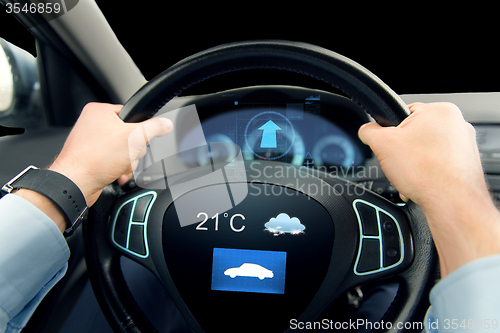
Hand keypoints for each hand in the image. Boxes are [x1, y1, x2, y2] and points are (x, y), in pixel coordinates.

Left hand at [49, 103, 172, 206]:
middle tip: (126, 155)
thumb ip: (154, 128)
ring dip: (127, 162)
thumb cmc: (94, 159)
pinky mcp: (91, 158)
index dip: (139, 130)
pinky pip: (113, 160)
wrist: (76, 183)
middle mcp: (92, 124)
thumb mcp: (134, 138)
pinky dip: (118, 169)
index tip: (138, 139)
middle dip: (132, 151)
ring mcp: (91, 142)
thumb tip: (165, 123)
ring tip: (119, 167)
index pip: (131, 115)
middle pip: (129, 135)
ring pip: (123, 150)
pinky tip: (115, 174)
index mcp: (99, 112)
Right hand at [358, 102, 499, 276]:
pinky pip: (438, 163)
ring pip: (426, 150)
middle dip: (403, 150)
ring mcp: (465, 145)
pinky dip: (427, 172)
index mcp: (440, 111)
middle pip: (416, 133)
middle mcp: (458, 124)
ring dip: (414, 163)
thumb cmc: (427, 173)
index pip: (404, 113)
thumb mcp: (382, 144)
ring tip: (412, 174)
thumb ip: (369, 131)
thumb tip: (366, 130)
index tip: (390, 145)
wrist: (451, 202)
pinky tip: (422, 182)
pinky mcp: (466, 163)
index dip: (391, 131)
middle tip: (400, 162)